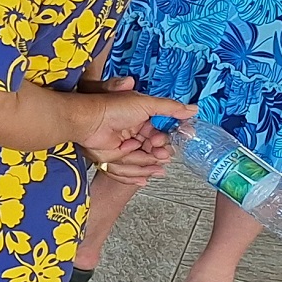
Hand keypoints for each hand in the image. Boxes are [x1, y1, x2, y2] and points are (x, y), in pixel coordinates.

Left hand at [74, 86, 189, 186]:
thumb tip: (192, 109)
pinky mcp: (113, 156)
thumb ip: (170, 108)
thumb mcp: (146, 104)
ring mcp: (123, 144)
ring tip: (157, 165)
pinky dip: (137, 174)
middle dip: (158, 153)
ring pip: (142, 159)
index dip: (164, 139)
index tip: (167, 143)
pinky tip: (146, 177)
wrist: (89, 121)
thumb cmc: (113, 108)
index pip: (159, 132)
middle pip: (152, 148)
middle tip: (162, 154)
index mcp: (140, 117)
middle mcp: (132, 131)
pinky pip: (128, 168)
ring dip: (150, 164)